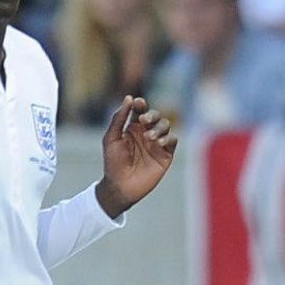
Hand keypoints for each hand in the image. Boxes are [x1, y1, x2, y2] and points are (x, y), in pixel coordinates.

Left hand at [94, 95, 176, 217]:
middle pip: (155, 115)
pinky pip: (173, 141)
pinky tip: (159, 143)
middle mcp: (146, 133)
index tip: (138, 103)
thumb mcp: (111, 138)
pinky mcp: (165, 155)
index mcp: (132, 128)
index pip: (140, 110)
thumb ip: (119, 118)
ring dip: (159, 127)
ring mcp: (157, 144)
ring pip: (166, 125)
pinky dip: (168, 138)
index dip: (140, 104)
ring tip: (149, 137)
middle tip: (144, 120)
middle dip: (151, 114)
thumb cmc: (113, 163)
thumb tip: (129, 98)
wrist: (121, 186)